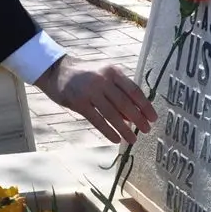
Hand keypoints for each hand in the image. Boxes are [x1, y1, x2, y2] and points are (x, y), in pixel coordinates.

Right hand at [34, 55, 157, 144]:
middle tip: (147, 130)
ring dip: (124, 129)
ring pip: (112, 114)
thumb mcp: (104, 76)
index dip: (145, 106)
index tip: (153, 118)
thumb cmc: (86, 75)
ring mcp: (90, 91)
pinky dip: (108, 131)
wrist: (57, 71)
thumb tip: (134, 116)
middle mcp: (102, 80)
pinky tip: (115, 139)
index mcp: (113, 72)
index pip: (134, 90)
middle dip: (138, 119)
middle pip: (125, 103)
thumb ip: (119, 92)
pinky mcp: (79, 103)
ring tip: (132, 140)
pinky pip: (97, 120)